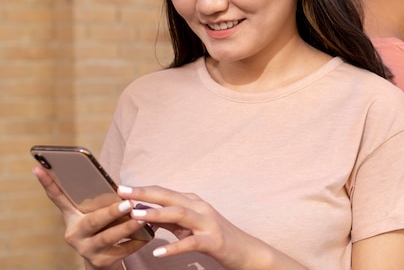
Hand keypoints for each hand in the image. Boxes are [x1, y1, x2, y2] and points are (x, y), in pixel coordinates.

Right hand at [33, 167, 147, 268]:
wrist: (105, 261)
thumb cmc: (104, 227)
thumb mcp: (96, 214)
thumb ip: (99, 201)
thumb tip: (116, 183)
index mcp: (72, 217)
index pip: (57, 197)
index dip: (48, 183)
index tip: (38, 167)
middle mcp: (74, 233)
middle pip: (93, 221)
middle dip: (111, 212)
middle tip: (127, 203)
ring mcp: (86, 249)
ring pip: (108, 237)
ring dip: (127, 227)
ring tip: (141, 218)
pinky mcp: (101, 262)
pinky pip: (121, 250)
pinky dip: (136, 241)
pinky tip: (148, 234)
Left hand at [118, 185, 307, 269]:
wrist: (245, 251)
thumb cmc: (216, 238)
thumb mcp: (190, 227)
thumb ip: (170, 220)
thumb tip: (146, 214)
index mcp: (193, 202)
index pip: (165, 192)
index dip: (143, 189)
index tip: (121, 187)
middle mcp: (200, 208)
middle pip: (169, 197)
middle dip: (144, 193)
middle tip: (122, 191)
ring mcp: (207, 223)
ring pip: (179, 214)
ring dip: (156, 213)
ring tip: (135, 215)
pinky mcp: (213, 241)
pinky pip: (190, 243)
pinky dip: (174, 246)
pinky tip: (158, 252)